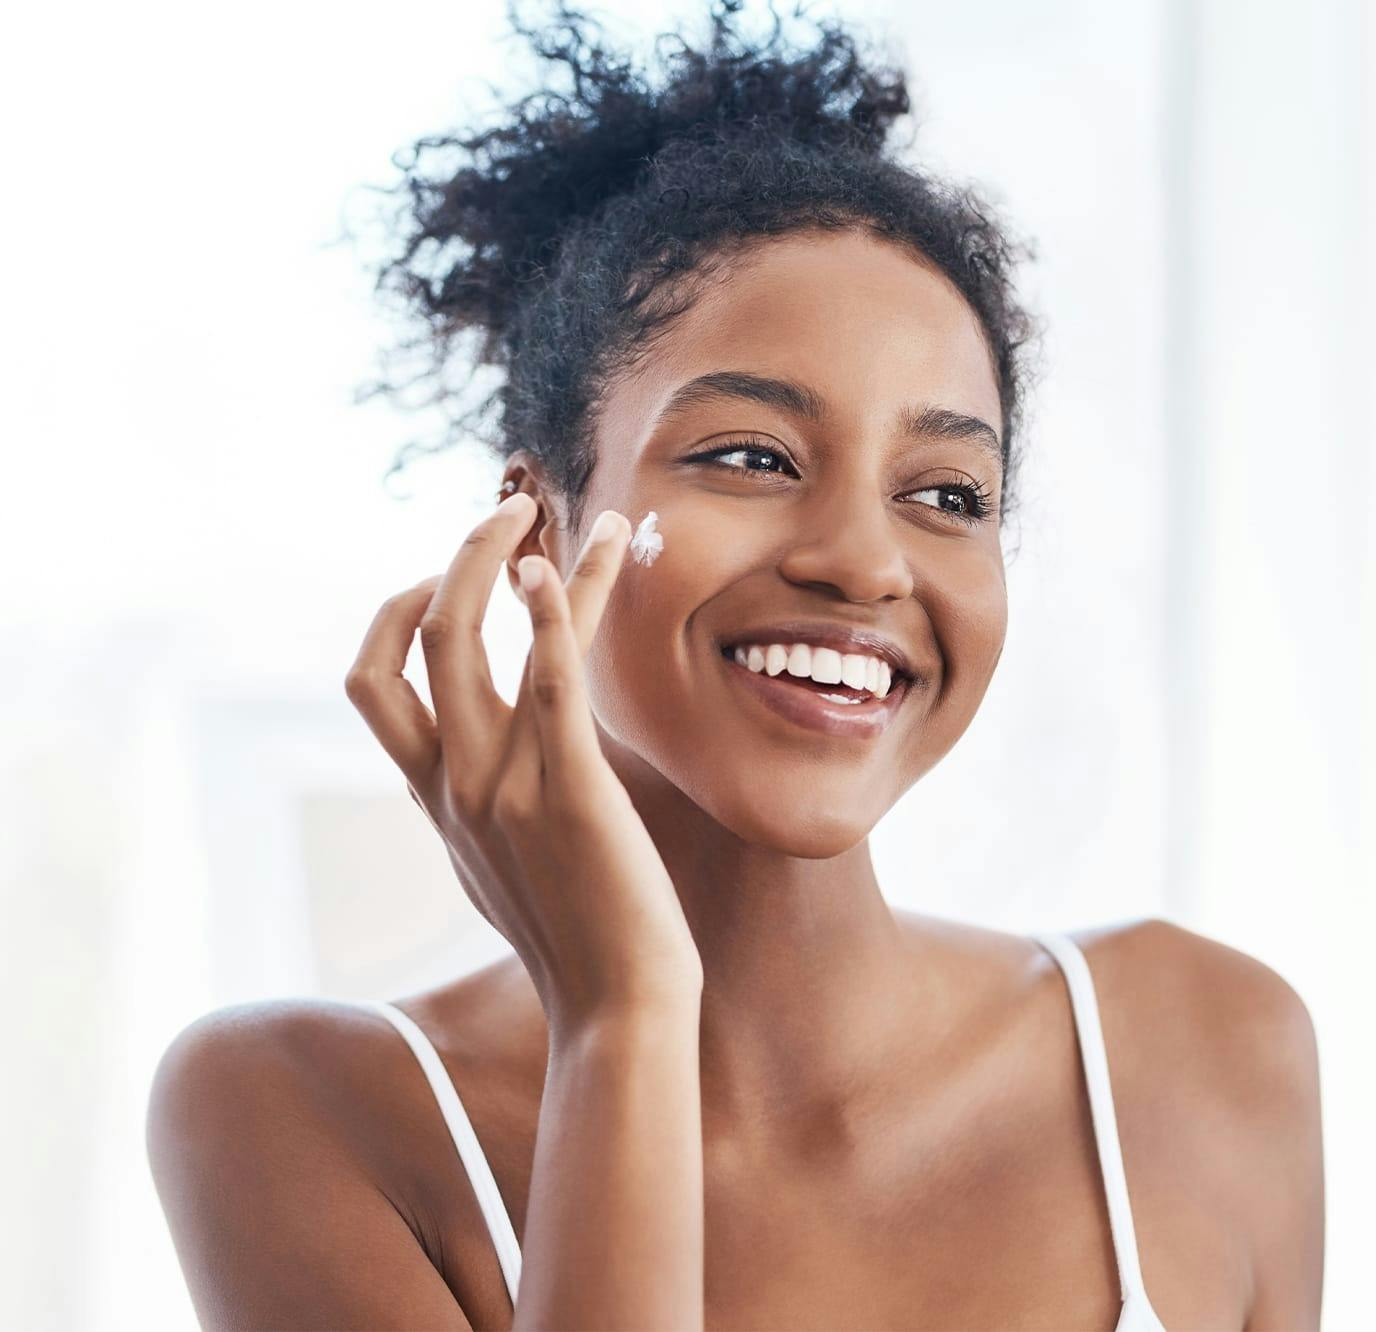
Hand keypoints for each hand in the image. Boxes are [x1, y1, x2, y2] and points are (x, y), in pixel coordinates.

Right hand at [345, 494, 701, 1029]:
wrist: (617, 1009)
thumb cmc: (576, 938)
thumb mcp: (501, 867)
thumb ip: (479, 812)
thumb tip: (483, 778)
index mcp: (436, 797)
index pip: (372, 685)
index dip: (392, 616)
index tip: (445, 579)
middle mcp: (454, 782)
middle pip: (418, 641)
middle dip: (456, 560)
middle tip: (507, 511)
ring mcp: (504, 785)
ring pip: (477, 640)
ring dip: (509, 558)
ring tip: (547, 509)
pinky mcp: (570, 789)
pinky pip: (551, 679)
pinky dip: (556, 610)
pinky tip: (570, 562)